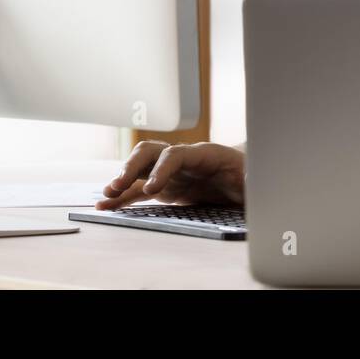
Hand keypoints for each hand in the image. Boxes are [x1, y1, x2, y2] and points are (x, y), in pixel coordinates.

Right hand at [95, 140, 245, 209]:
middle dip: (132, 167)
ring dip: (122, 180)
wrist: (248, 177)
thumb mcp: (254, 175)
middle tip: (117, 185)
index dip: (162, 169)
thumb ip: (250, 176)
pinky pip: (140, 189)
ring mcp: (172, 172)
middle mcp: (184, 159)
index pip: (177, 154)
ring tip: (105, 196)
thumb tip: (251, 176)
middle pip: (151, 153)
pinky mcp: (167, 188)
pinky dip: (124, 197)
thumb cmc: (251, 174)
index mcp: (205, 154)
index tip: (152, 188)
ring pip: (140, 169)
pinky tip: (107, 205)